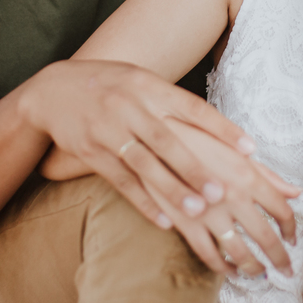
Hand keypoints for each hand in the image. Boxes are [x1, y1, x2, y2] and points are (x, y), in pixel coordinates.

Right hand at [23, 60, 257, 232]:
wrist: (52, 90)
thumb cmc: (109, 86)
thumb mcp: (140, 81)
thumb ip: (174, 102)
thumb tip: (220, 126)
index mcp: (149, 86)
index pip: (192, 108)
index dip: (222, 129)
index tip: (250, 149)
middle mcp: (130, 107)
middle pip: (168, 141)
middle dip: (195, 167)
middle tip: (222, 192)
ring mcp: (109, 130)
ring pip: (145, 164)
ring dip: (172, 189)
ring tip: (197, 210)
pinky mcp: (92, 153)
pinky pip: (121, 181)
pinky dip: (144, 202)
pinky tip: (164, 220)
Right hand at [150, 119, 300, 277]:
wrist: (153, 135)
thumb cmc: (197, 137)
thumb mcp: (234, 149)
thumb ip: (266, 174)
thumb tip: (295, 192)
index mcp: (248, 174)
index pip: (281, 210)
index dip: (291, 228)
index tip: (292, 238)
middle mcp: (233, 196)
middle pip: (266, 237)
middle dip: (280, 258)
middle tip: (287, 269)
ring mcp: (209, 212)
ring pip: (239, 252)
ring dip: (253, 267)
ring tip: (260, 274)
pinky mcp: (185, 223)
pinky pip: (208, 254)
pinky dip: (221, 267)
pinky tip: (228, 270)